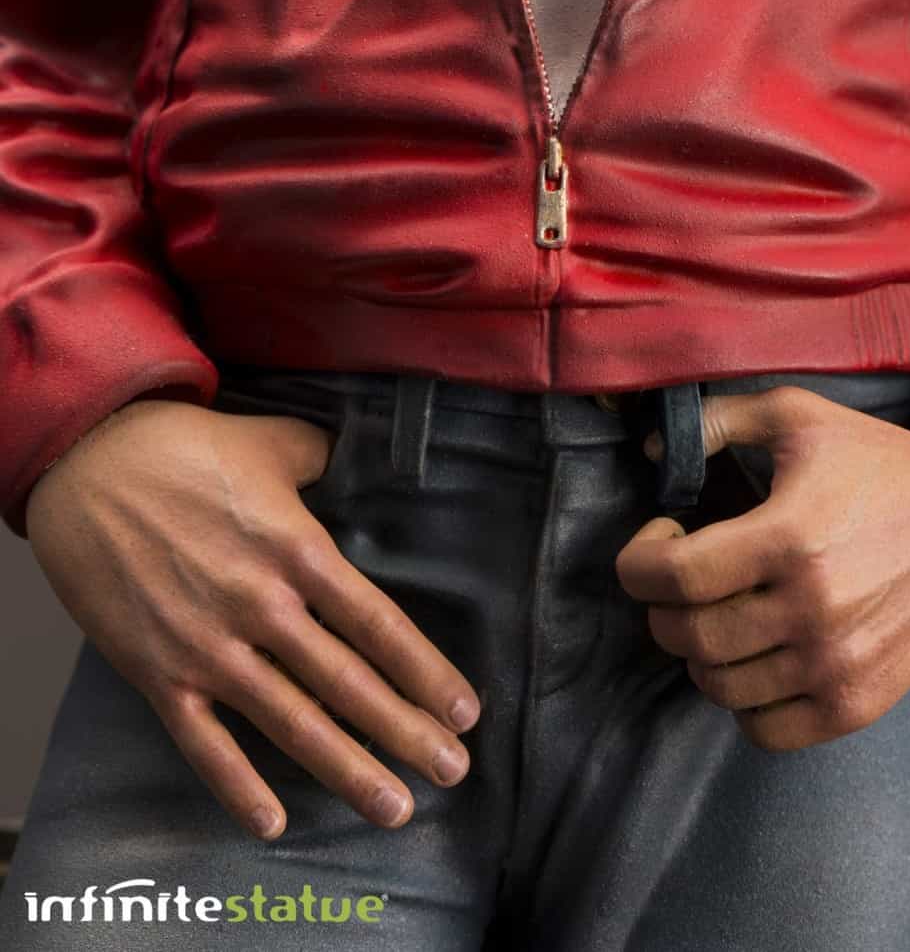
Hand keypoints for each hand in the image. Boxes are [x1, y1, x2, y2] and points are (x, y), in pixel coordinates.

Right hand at [25, 399, 479, 839]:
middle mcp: (262, 605)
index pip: (378, 625)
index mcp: (297, 549)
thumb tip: (355, 462)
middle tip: (453, 771)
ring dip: (347, 769)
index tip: (464, 710)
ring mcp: (209, 646)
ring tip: (395, 808)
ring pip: (291, 722)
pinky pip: (205, 742)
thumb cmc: (185, 450)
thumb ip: (322, 461)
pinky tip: (275, 823)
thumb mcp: (272, 443)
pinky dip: (238, 787)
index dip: (425, 672)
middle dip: (406, 732)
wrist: (88, 467)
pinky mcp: (158, 672)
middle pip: (348, 683)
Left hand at [615, 386, 909, 750]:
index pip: (674, 577)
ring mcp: (836, 664)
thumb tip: (653, 449)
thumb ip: (718, 421)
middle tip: (681, 577)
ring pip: (717, 686)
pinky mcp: (858, 703)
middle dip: (663, 604)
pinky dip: (741, 701)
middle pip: (688, 636)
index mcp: (790, 536)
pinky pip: (764, 731)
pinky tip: (752, 656)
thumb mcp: (799, 415)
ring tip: (718, 612)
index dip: (640, 562)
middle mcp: (813, 609)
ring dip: (698, 652)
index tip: (656, 539)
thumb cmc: (879, 464)